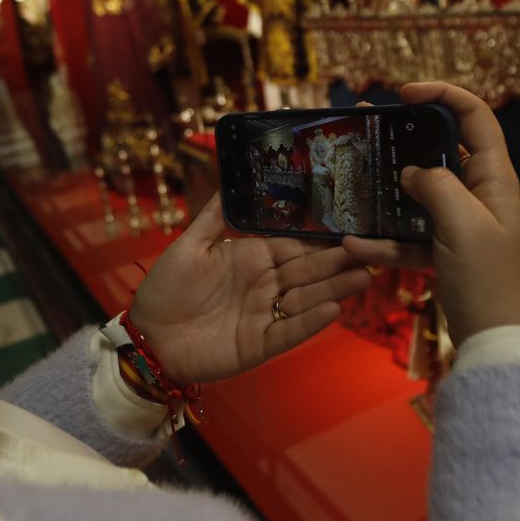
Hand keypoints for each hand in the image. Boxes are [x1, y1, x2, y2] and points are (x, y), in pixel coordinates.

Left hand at [129, 195, 372, 384]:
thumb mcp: (188, 245)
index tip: (350, 226)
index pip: (294, 245)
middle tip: (372, 251)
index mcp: (251, 257)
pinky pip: (289, 332)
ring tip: (363, 277)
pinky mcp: (260, 345)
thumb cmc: (165, 289)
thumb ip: (215, 215)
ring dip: (335, 289)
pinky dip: (309, 322)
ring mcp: (264, 316)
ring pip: (306, 299)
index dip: (320, 238)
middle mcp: (264, 285)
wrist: (147, 338)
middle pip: (308, 271)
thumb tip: (231, 175)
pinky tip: (332, 309)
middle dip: (339, 262)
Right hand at [342, 82, 519, 340]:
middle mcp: (478, 194)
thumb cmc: (487, 279)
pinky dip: (384, 241)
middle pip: (440, 150)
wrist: (495, 343)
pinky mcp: (443, 253)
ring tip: (349, 179)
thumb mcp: (462, 225)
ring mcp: (459, 224)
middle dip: (402, 139)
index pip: (475, 116)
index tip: (403, 94)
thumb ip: (435, 186)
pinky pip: (408, 237)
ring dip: (385, 191)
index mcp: (494, 178)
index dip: (443, 94)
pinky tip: (355, 246)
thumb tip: (411, 173)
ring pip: (418, 194)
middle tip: (364, 129)